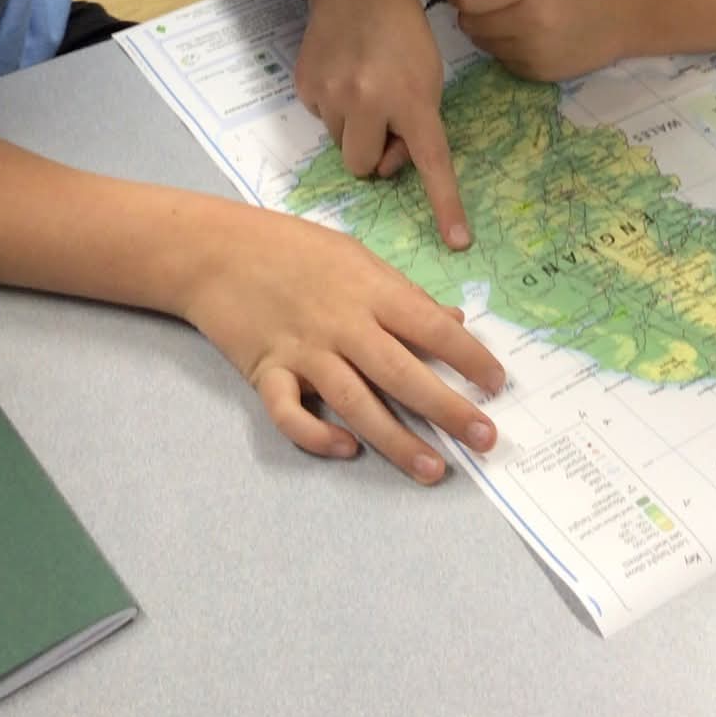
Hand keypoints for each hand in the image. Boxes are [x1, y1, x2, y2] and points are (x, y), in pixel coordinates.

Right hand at [182, 206, 502, 481]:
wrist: (218, 249)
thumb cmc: (293, 248)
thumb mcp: (356, 256)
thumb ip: (403, 293)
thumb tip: (453, 322)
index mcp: (369, 289)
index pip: (431, 326)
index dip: (469, 356)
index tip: (497, 383)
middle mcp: (341, 323)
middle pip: (402, 372)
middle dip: (448, 409)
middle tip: (486, 439)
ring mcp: (303, 350)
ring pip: (357, 403)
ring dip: (398, 440)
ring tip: (435, 468)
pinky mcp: (267, 372)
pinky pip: (292, 413)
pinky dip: (317, 436)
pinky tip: (347, 449)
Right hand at [296, 0, 470, 247]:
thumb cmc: (405, 31)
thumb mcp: (429, 74)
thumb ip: (417, 121)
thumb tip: (388, 162)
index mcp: (411, 100)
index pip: (431, 163)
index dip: (445, 204)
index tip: (457, 242)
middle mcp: (368, 102)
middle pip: (365, 166)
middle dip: (374, 152)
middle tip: (383, 117)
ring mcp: (331, 95)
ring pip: (341, 143)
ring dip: (354, 128)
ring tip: (363, 84)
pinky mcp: (305, 87)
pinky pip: (321, 118)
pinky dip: (334, 106)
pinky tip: (342, 71)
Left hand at [445, 0, 634, 80]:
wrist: (629, 10)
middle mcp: (531, 20)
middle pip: (468, 22)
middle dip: (474, 8)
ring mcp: (536, 52)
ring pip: (481, 43)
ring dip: (490, 28)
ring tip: (523, 14)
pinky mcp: (540, 75)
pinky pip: (501, 60)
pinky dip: (509, 46)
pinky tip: (536, 33)